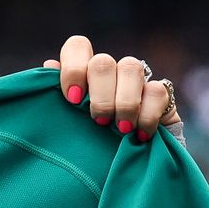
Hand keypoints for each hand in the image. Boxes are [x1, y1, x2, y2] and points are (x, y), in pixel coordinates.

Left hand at [47, 36, 185, 143]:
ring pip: (131, 67)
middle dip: (99, 95)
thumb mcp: (67, 121)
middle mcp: (108, 70)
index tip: (73, 99)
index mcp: (83, 71)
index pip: (78, 46)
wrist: (121, 162)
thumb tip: (50, 65)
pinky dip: (147, 115)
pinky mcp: (159, 93)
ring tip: (120, 129)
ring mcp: (134, 79)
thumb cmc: (86, 139)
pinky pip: (156, 90)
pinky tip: (139, 134)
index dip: (73, 68)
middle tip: (98, 121)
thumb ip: (55, 95)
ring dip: (124, 102)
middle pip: (103, 61)